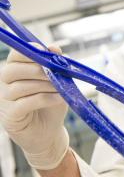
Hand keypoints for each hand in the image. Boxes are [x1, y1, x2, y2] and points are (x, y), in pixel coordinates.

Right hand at [0, 45, 68, 169]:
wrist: (50, 132)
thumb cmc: (51, 103)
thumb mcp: (57, 81)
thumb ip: (54, 64)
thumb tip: (54, 47)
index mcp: (16, 71)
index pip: (15, 56)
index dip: (28, 51)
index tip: (43, 50)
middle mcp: (5, 85)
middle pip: (12, 70)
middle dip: (36, 69)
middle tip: (54, 72)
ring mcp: (5, 101)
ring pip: (20, 87)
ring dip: (44, 85)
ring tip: (60, 88)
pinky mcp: (10, 117)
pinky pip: (24, 104)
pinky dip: (45, 99)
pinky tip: (58, 98)